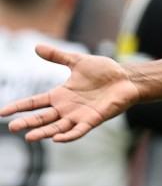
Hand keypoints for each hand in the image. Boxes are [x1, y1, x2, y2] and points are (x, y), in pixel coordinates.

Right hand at [1, 44, 139, 141]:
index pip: (34, 103)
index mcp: (60, 95)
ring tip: (29, 137)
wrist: (127, 78)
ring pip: (57, 127)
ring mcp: (79, 115)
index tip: (2, 113)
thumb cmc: (105, 72)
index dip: (19, 107)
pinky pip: (78, 130)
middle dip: (27, 123)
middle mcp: (67, 108)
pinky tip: (57, 139)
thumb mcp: (77, 61)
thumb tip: (36, 46)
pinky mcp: (93, 119)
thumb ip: (58, 56)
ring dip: (44, 132)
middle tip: (12, 127)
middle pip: (42, 118)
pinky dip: (68, 135)